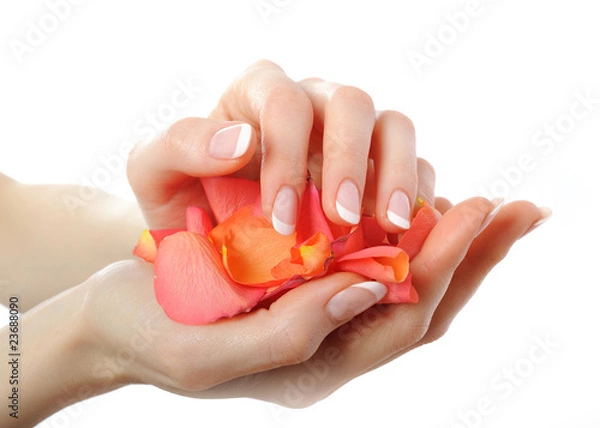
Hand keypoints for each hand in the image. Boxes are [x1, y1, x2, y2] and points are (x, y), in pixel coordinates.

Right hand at [79, 196, 547, 406]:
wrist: (109, 318)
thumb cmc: (145, 331)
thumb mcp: (206, 348)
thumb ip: (290, 331)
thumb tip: (373, 286)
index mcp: (311, 369)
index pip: (400, 325)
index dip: (442, 267)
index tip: (475, 209)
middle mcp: (328, 344)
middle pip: (421, 307)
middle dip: (471, 258)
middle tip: (519, 209)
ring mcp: (319, 313)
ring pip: (404, 284)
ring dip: (451, 246)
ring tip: (493, 206)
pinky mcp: (304, 284)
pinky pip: (373, 262)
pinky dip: (407, 236)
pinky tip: (426, 206)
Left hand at [127, 60, 430, 233]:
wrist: (211, 232)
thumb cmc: (184, 199)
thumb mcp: (155, 173)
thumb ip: (179, 146)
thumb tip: (241, 140)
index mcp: (259, 94)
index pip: (284, 103)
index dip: (288, 156)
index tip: (280, 220)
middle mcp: (313, 102)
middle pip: (352, 102)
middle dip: (350, 161)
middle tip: (341, 220)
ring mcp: (353, 133)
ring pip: (394, 126)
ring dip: (396, 174)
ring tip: (388, 225)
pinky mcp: (380, 165)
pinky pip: (414, 165)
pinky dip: (414, 196)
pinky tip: (400, 234)